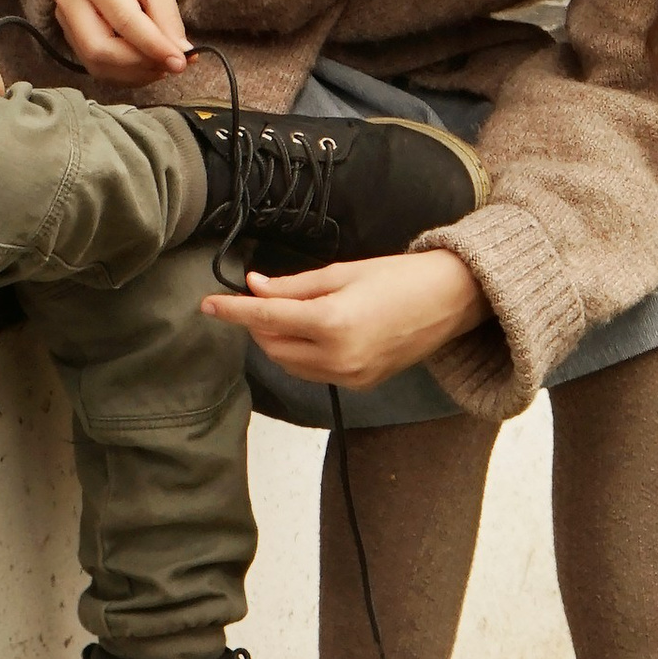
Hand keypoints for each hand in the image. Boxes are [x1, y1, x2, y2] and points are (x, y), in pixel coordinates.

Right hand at [51, 0, 191, 80]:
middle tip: (173, 65)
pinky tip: (145, 63)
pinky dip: (124, 72)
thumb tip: (182, 56)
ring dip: (134, 73)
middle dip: (140, 65)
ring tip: (162, 64)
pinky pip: (94, 64)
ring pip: (95, 64)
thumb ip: (168, 18)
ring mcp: (63, 17)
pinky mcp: (67, 33)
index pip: (125, 22)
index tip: (182, 62)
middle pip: (100, 50)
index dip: (155, 48)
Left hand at [200, 250, 488, 389]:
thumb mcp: (343, 273)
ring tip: (289, 311)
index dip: (232, 311)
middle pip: (272, 346)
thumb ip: (295, 286)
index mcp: (331, 322)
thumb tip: (255, 287)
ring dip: (277, 340)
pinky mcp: (359, 385)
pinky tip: (314, 330)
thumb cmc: (400, 277)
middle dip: (258, 324)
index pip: (265, 320)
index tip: (207, 305)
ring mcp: (349, 377)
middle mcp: (337, 358)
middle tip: (262, 296)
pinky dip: (302, 353)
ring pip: (289, 363)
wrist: (450, 302)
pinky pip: (314, 371)